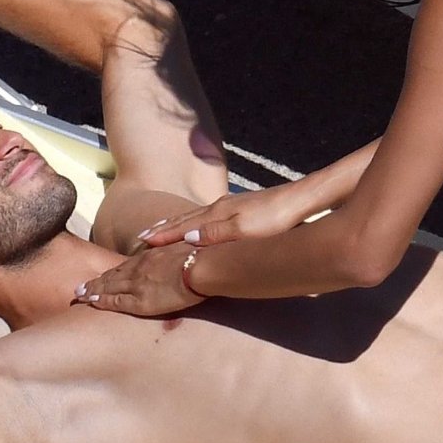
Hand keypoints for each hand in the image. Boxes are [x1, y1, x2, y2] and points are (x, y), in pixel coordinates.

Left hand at [75, 241, 205, 316]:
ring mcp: (138, 284)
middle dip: (97, 282)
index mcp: (151, 257)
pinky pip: (116, 301)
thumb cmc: (200, 257)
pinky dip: (102, 301)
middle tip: (81, 287)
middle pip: (113, 276)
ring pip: (109, 288)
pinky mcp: (141, 301)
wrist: (202, 267)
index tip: (102, 276)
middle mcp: (139, 269)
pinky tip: (91, 302)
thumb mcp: (183, 247)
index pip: (126, 267)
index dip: (112, 272)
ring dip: (93, 290)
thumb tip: (168, 248)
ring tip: (80, 294)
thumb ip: (171, 248)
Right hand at [135, 182, 313, 248]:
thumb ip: (214, 234)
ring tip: (162, 228)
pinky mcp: (242, 206)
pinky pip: (207, 215)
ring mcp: (231, 205)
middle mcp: (219, 207)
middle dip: (163, 228)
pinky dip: (193, 221)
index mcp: (217, 214)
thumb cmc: (276, 219)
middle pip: (184, 218)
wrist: (301, 199)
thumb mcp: (244, 231)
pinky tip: (197, 222)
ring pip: (195, 216)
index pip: (182, 226)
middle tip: (142, 236)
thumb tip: (185, 238)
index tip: (142, 242)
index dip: (162, 235)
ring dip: (176, 223)